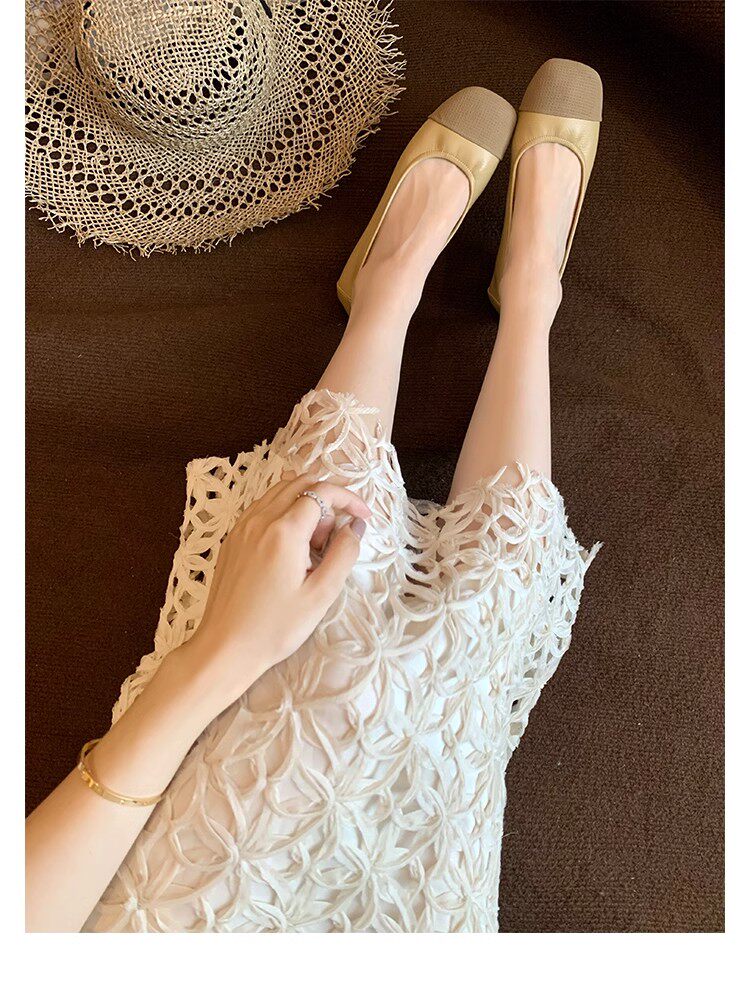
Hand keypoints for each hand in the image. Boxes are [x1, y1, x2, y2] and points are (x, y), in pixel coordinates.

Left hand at [174, 472, 370, 718]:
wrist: (225, 647)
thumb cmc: (275, 627)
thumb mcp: (321, 595)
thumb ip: (343, 554)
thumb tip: (355, 526)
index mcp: (284, 531)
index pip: (322, 492)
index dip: (349, 498)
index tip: (363, 517)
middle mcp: (260, 519)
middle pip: (300, 483)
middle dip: (327, 500)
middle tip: (333, 537)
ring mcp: (242, 527)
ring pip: (280, 491)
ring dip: (305, 504)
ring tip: (313, 543)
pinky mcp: (232, 538)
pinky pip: (262, 507)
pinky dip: (284, 512)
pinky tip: (291, 546)